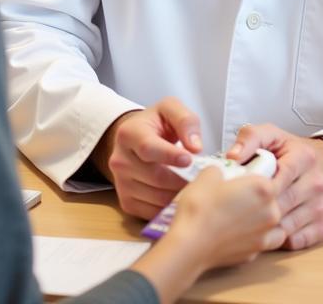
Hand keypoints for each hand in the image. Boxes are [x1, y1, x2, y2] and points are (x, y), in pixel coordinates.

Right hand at [93, 98, 202, 218]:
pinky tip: (182, 197)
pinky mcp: (127, 202)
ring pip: (156, 197)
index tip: (190, 159)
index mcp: (129, 133)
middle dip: (182, 179)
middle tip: (203, 179)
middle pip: (155, 177)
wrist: (136, 140)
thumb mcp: (170, 109)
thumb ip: (185, 120)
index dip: (170, 156)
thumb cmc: (156, 124)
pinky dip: (171, 208)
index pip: (148, 148)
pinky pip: (152, 212)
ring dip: (180, 195)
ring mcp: (121, 183)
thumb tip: (195, 147)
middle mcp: (120, 160)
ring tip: (196, 187)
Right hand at [167, 167, 285, 266]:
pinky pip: (262, 242)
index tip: (250, 174)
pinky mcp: (254, 254)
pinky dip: (255, 237)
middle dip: (262, 196)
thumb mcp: (208, 174)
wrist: (190, 243)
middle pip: (275, 200)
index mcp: (264, 189)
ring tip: (246, 214)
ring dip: (266, 219)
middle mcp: (270, 213)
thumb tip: (220, 173)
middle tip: (242, 193)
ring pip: (275, 224)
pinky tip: (241, 232)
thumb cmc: (200, 210)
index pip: (274, 176)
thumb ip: (222, 170)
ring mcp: (264, 236)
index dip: (261, 173)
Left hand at [226, 124, 322, 249]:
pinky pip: (295, 241)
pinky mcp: (321, 227)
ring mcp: (320, 207)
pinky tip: (266, 229)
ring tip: (248, 219)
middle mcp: (316, 183)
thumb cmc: (292, 152)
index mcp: (304, 157)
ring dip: (265, 226)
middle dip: (258, 206)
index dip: (259, 183)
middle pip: (282, 203)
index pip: (281, 174)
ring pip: (286, 225)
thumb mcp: (272, 135)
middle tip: (238, 207)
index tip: (243, 187)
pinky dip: (278, 239)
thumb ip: (250, 138)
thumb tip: (233, 157)